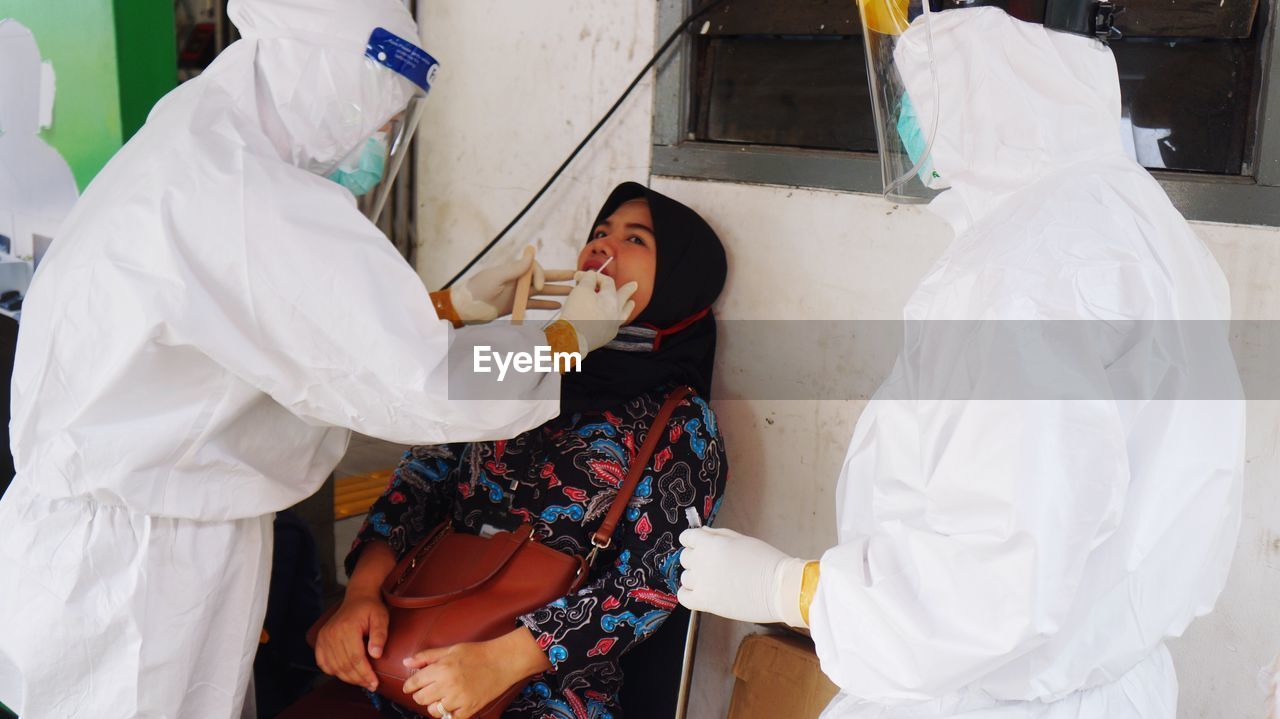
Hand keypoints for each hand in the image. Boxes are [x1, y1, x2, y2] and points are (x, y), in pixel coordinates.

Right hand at [314, 590, 389, 691]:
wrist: (358, 597)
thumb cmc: (371, 608)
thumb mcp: (381, 618)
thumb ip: (380, 635)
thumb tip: (376, 654)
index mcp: (347, 628)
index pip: (355, 658)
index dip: (365, 673)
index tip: (375, 683)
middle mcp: (332, 634)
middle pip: (344, 665)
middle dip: (358, 679)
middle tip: (371, 685)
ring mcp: (324, 637)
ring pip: (334, 666)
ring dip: (348, 678)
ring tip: (362, 682)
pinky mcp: (320, 640)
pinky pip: (323, 663)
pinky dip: (333, 671)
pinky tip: (345, 674)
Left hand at [401, 628, 549, 718]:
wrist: (503, 661)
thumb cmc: (477, 653)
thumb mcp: (450, 649)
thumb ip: (426, 656)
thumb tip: (406, 662)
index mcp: (441, 668)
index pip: (414, 683)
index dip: (410, 686)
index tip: (411, 687)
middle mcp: (448, 685)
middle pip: (421, 699)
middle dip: (421, 695)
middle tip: (430, 689)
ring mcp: (459, 699)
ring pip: (433, 711)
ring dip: (434, 705)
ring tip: (443, 697)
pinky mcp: (469, 709)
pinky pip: (450, 718)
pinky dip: (449, 713)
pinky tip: (454, 704)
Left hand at [451, 250, 572, 322]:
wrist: (465, 308)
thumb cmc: (477, 290)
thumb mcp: (495, 277)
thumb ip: (514, 267)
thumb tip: (531, 251)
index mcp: (514, 271)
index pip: (535, 269)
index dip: (540, 276)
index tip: (538, 288)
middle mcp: (518, 281)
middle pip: (543, 277)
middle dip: (560, 277)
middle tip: (576, 276)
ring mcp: (517, 294)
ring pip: (542, 291)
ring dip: (557, 292)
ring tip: (572, 292)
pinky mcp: (515, 306)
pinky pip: (534, 304)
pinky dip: (546, 305)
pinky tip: (557, 305)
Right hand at [558, 270, 637, 353]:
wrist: (572, 338)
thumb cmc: (576, 313)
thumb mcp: (581, 290)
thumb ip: (588, 279)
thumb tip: (591, 275)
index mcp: (611, 299)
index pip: (607, 282)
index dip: (595, 276)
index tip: (581, 276)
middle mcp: (616, 313)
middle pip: (623, 297)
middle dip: (627, 290)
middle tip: (635, 285)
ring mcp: (612, 326)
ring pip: (623, 314)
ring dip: (627, 306)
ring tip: (631, 303)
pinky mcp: (605, 337)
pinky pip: (615, 325)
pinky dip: (615, 319)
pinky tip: (615, 319)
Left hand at [677, 527, 807, 626]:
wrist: (779, 587)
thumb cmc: (765, 561)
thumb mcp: (741, 540)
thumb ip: (718, 535)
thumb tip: (701, 532)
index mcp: (710, 543)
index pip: (687, 537)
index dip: (692, 541)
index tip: (698, 545)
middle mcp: (702, 561)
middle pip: (685, 558)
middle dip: (695, 559)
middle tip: (712, 565)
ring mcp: (702, 582)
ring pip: (685, 578)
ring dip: (695, 578)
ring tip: (713, 581)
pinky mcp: (705, 602)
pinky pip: (683, 597)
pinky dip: (687, 595)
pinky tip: (700, 593)